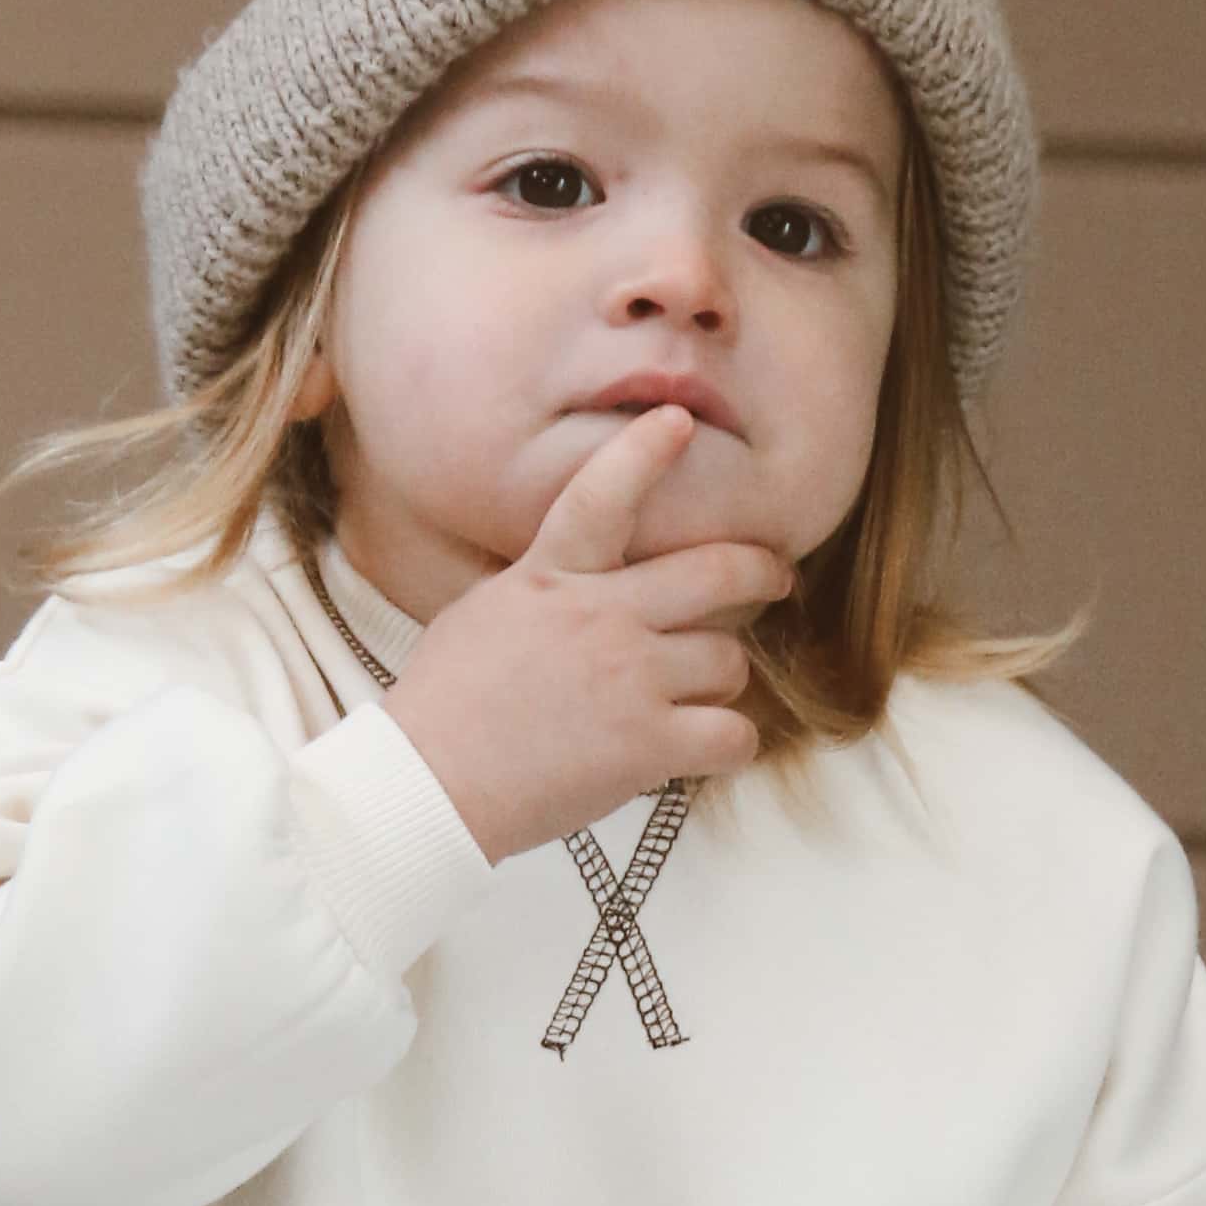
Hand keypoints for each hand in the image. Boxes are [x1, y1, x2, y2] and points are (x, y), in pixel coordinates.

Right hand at [375, 412, 790, 862]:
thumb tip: (571, 580)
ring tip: (698, 696)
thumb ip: (543, 589)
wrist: (427, 782)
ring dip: (721, 679)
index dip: (644, 452)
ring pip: (729, 660)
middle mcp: (601, 615)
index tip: (677, 422)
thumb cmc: (443, 707)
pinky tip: (705, 748)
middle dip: (760, 570)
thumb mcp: (484, 615)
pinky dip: (728, 743)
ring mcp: (631, 677)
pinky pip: (733, 734)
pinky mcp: (649, 743)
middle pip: (716, 573)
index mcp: (551, 577)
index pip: (601, 495)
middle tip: (778, 575)